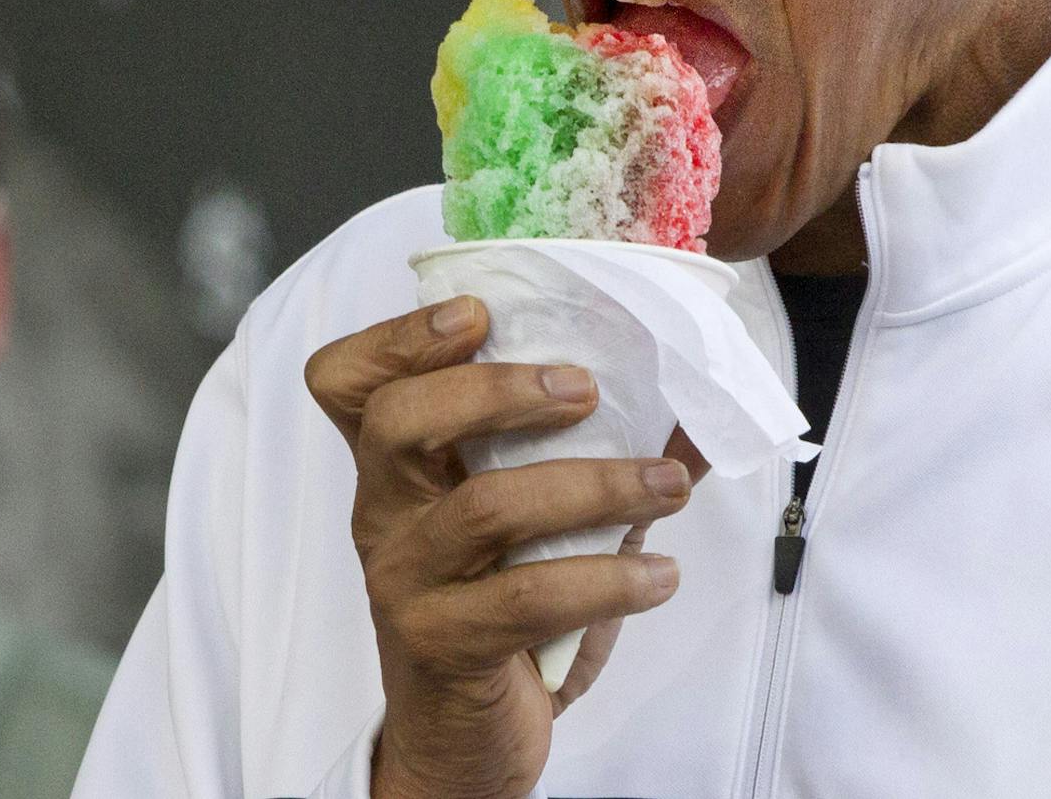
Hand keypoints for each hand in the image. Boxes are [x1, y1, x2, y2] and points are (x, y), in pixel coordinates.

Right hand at [305, 296, 701, 798]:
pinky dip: (608, 578)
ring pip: (484, 508)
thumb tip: (702, 401)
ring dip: (594, 485)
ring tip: (668, 487)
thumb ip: (603, 450)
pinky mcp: (442, 646)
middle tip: (585, 388)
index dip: (398, 335)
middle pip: (397, 420)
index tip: (478, 312)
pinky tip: (659, 574)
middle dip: (495, 389)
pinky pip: (527, 599)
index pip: (349, 382)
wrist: (467, 737)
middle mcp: (385, 513)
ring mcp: (406, 581)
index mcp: (399, 466)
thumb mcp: (541, 519)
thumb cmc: (506, 603)